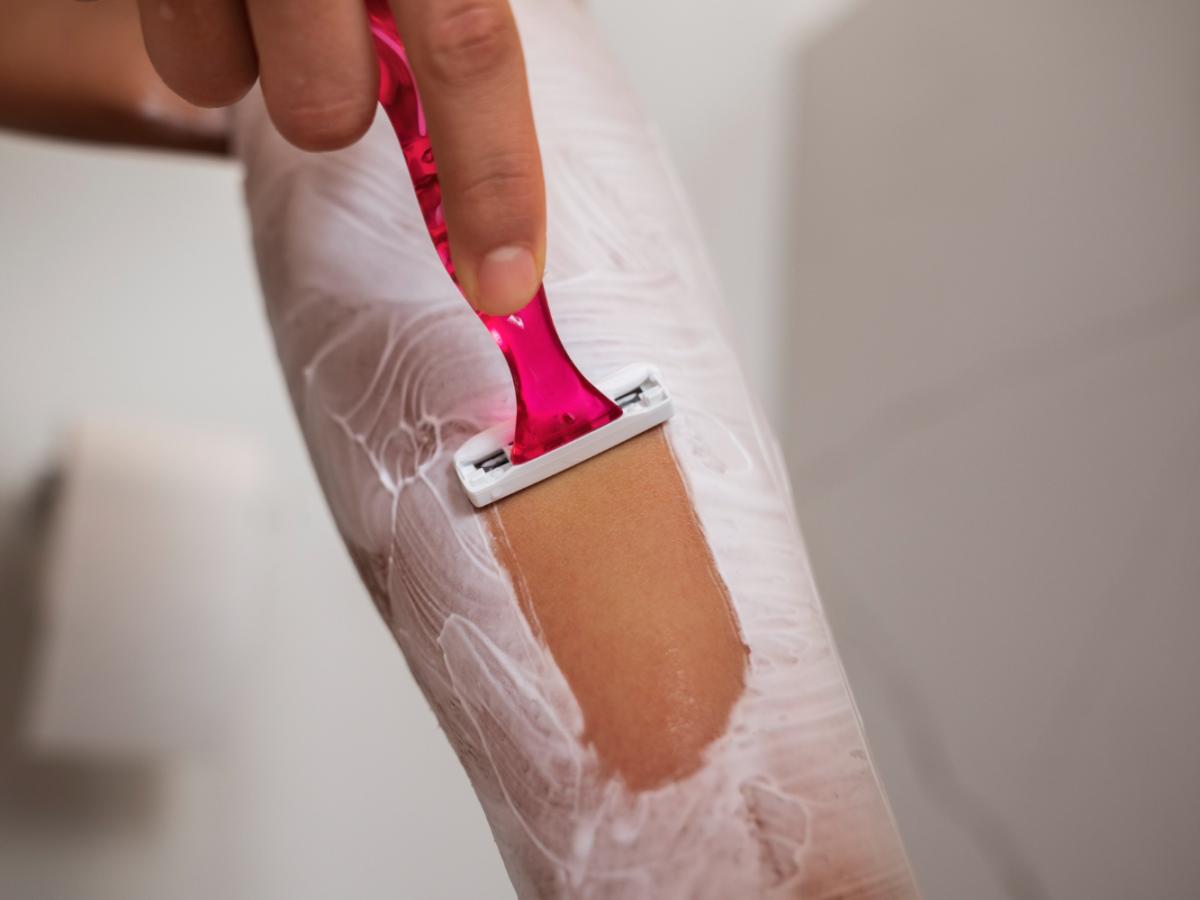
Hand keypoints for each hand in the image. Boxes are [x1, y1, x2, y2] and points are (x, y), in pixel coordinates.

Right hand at [135, 0, 544, 314]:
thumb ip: (466, 3)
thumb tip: (478, 77)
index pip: (473, 51)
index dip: (493, 181)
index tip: (503, 276)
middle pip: (324, 99)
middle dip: (328, 109)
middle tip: (333, 54)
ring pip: (212, 72)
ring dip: (246, 57)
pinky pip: (167, 33)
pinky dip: (194, 21)